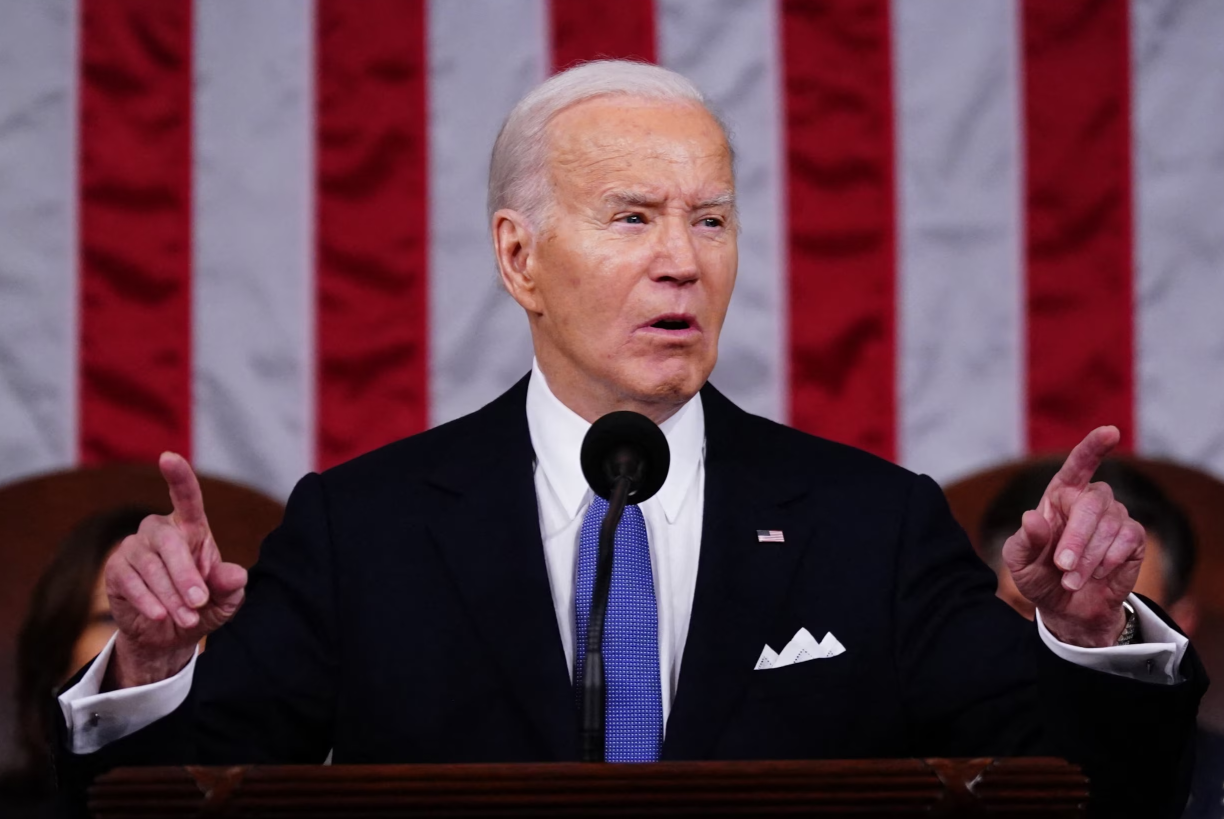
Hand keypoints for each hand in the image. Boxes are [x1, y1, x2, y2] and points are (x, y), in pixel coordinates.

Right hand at [103, 453, 247, 687]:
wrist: (169, 633)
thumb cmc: (201, 606)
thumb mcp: (224, 600)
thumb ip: (231, 587)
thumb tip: (237, 575)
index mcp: (191, 527)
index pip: (186, 497)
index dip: (178, 476)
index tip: (168, 457)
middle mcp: (159, 529)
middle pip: (170, 542)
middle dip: (185, 575)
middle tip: (198, 602)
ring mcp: (134, 547)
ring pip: (151, 566)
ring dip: (171, 595)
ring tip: (187, 618)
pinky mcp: (116, 569)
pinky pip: (131, 582)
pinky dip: (149, 601)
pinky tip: (160, 616)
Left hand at [1001, 427, 1144, 646]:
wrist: (1066, 607)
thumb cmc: (1039, 575)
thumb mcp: (1020, 562)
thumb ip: (1024, 541)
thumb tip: (1032, 517)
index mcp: (1059, 495)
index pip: (1078, 465)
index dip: (1093, 447)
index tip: (1111, 432)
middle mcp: (1089, 500)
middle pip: (1091, 503)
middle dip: (1077, 537)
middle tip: (1063, 567)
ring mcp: (1114, 517)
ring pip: (1110, 525)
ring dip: (1089, 558)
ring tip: (1072, 580)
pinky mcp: (1133, 538)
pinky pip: (1128, 539)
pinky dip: (1110, 560)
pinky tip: (1098, 574)